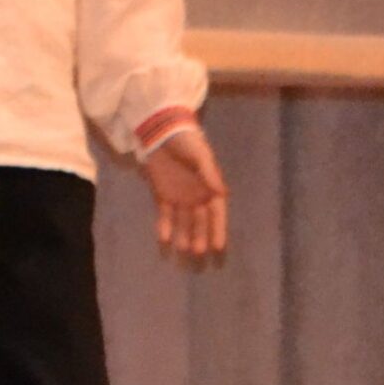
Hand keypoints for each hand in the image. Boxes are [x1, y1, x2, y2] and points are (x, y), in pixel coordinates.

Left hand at [145, 125, 227, 258]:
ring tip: (182, 249)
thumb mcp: (200, 156)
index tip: (219, 246)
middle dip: (200, 237)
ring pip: (183, 221)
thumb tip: (222, 192)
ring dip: (183, 235)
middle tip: (198, 252)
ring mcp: (179, 196)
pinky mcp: (163, 195)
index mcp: (209, 187)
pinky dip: (164, 226)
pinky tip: (164, 239)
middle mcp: (196, 195)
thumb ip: (209, 175)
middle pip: (200, 221)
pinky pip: (165, 214)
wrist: (161, 132)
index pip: (216, 213)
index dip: (218, 229)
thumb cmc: (186, 142)